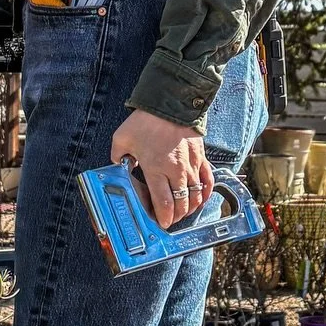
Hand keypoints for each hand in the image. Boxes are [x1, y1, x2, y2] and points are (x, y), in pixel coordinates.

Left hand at [110, 109, 214, 229]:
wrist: (171, 102)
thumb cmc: (146, 120)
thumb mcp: (122, 138)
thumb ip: (117, 156)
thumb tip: (119, 166)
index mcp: (156, 169)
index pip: (164, 204)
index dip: (163, 218)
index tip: (159, 223)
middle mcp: (176, 171)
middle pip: (181, 204)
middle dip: (175, 217)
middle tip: (168, 219)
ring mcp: (191, 165)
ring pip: (196, 196)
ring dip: (190, 208)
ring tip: (182, 212)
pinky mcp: (201, 157)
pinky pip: (208, 181)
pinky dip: (206, 193)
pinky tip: (201, 199)